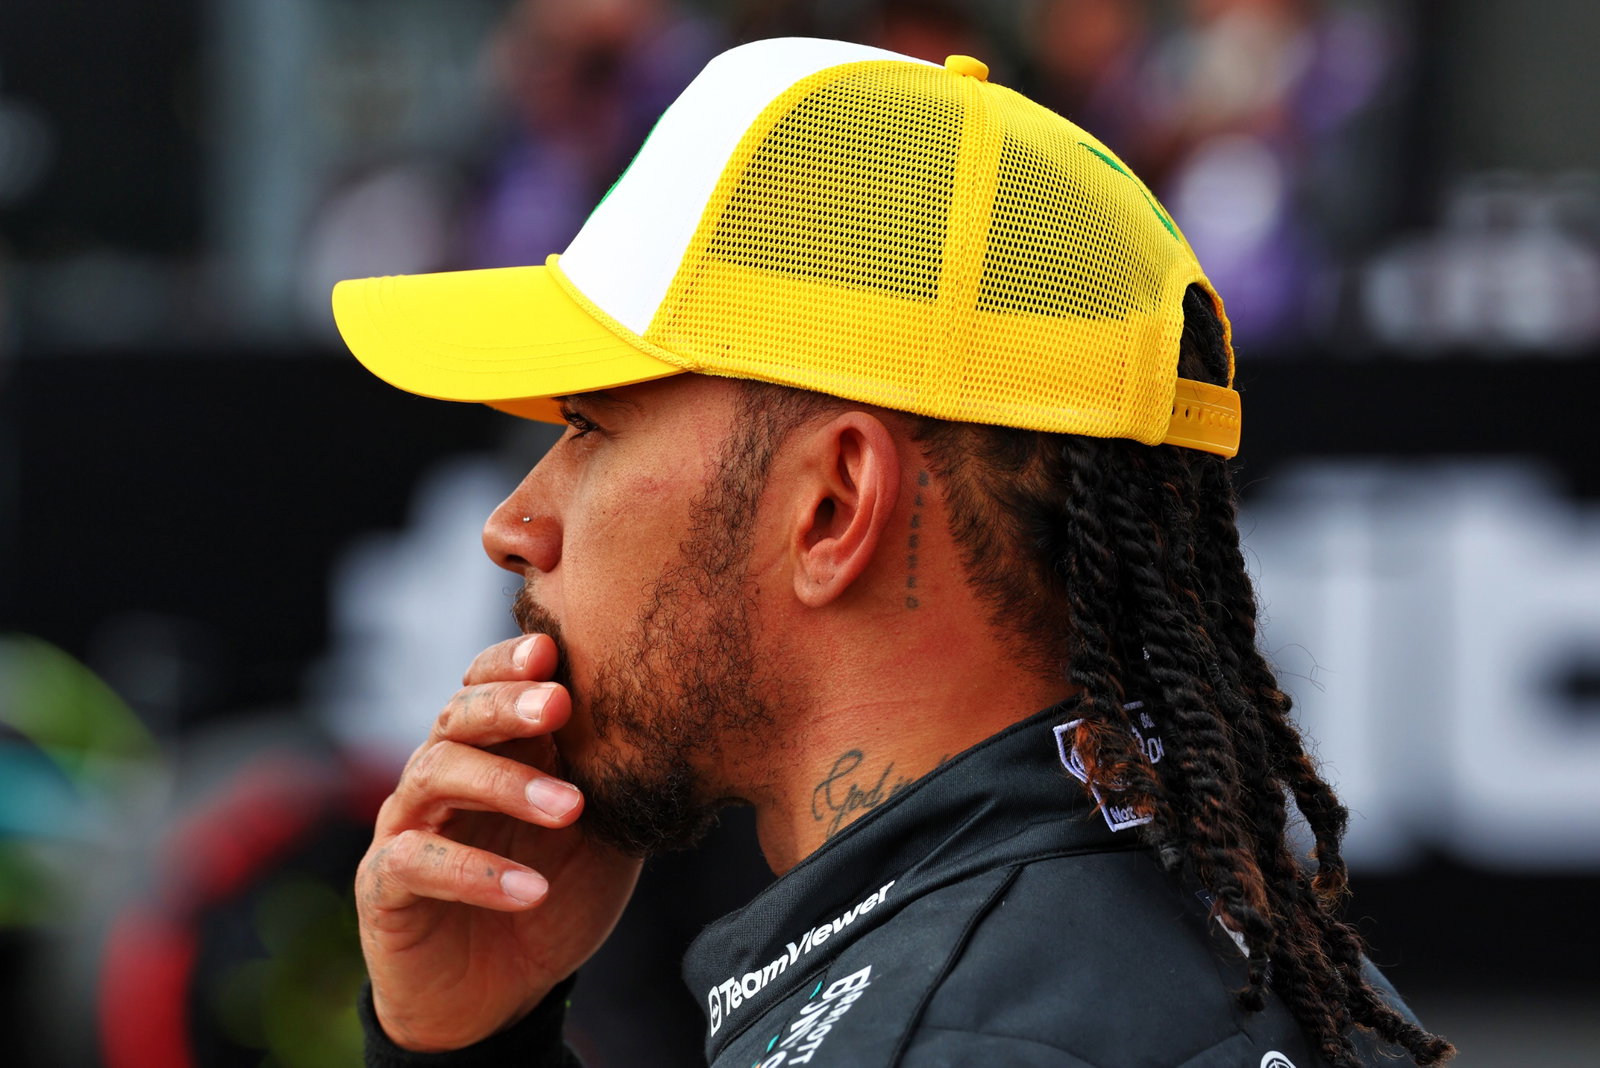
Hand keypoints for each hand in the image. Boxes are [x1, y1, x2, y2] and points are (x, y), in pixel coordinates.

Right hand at [355, 634, 642, 1050]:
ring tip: (568, 808)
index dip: (514, 661)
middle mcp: (443, 773)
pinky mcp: (385, 884)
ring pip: (437, 774)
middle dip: (508, 703)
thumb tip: (667, 725)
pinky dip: (477, 874)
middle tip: (558, 704)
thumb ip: (615, 782)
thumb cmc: (555, 893)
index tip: (555, 648)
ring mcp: (409, 825)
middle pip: (458, 714)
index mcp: (494, 749)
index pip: (489, 683)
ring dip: (506, 784)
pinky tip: (532, 890)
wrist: (502, 995)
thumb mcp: (600, 835)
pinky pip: (419, 863)